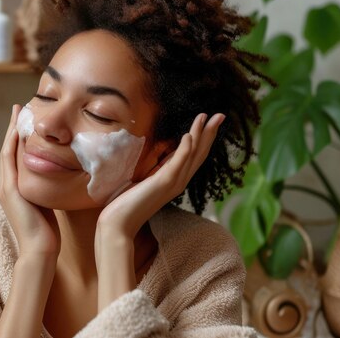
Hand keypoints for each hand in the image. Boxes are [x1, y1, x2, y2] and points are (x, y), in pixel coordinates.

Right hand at [0, 105, 60, 257]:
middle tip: (19, 108)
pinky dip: (12, 144)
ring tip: (17, 111)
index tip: (26, 119)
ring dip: (11, 130)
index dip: (19, 137)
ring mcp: (6, 187)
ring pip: (7, 151)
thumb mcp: (48, 205)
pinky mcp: (9, 190)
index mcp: (16, 189)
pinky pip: (9, 160)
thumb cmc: (48, 233)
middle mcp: (7, 185)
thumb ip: (50, 191)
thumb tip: (64, 179)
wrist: (39, 250)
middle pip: (8, 148)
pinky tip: (18, 129)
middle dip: (13, 128)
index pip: (16, 156)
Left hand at [96, 113, 224, 238]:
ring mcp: (172, 183)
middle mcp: (178, 181)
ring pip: (192, 155)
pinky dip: (185, 149)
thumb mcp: (146, 181)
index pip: (195, 156)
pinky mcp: (162, 183)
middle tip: (220, 115)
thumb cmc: (128, 204)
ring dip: (200, 135)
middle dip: (210, 133)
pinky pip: (177, 163)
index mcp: (175, 180)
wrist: (119, 224)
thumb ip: (157, 171)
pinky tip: (188, 135)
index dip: (204, 138)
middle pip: (200, 153)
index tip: (210, 121)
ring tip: (207, 117)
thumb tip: (163, 158)